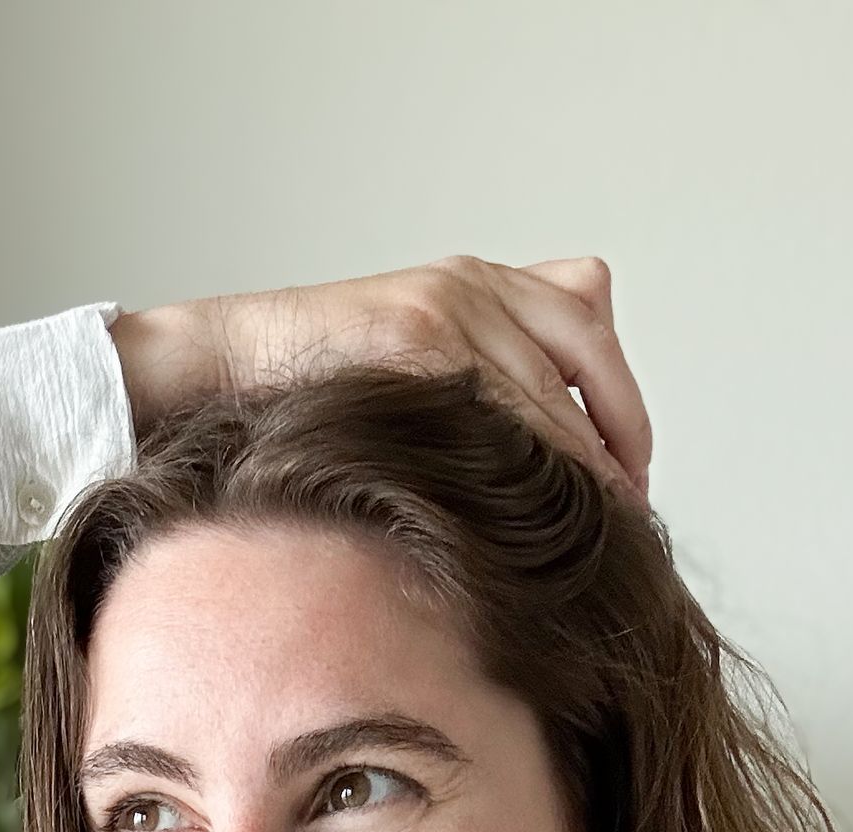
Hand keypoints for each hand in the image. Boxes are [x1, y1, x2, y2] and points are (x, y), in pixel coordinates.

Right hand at [109, 255, 651, 505]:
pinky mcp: (418, 346)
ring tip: (601, 531)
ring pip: (551, 397)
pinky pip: (502, 416)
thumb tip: (537, 433)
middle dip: (618, 442)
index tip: (632, 469)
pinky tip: (542, 517)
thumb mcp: (400, 353)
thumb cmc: (305, 384)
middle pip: (589, 358)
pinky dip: (534, 470)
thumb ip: (468, 368)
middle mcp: (473, 286)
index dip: (622, 405)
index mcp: (475, 280)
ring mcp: (448, 311)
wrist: (220, 368)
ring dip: (584, 470)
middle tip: (632, 511)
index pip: (588, 325)